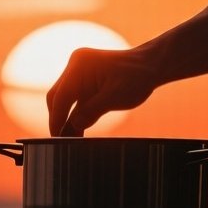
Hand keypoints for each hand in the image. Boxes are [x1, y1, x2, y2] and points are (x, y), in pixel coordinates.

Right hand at [46, 48, 160, 135]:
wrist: (151, 66)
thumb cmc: (137, 78)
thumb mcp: (114, 98)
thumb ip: (90, 112)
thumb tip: (72, 127)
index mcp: (80, 65)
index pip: (60, 96)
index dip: (56, 120)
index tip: (56, 139)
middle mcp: (76, 64)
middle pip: (57, 97)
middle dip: (58, 119)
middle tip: (61, 143)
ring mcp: (79, 71)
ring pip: (64, 99)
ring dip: (66, 118)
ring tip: (70, 140)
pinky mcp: (84, 78)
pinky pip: (74, 98)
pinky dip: (75, 113)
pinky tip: (77, 130)